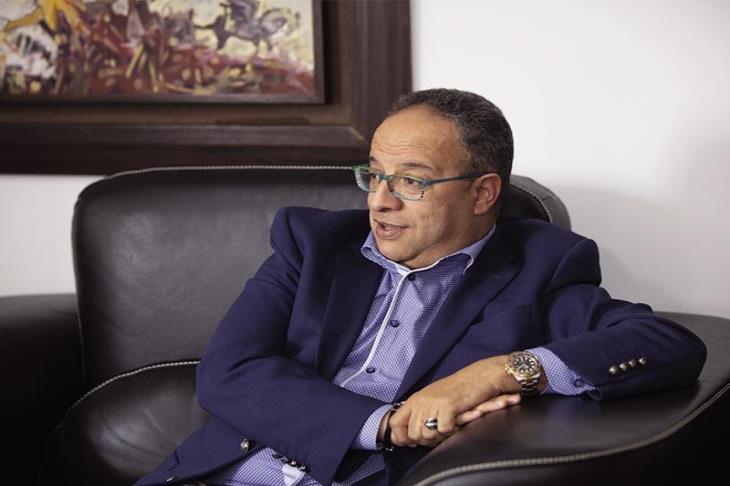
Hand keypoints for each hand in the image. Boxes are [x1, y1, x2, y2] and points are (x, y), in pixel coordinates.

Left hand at [388, 355, 522, 447]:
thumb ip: (419, 415)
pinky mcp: (447, 407)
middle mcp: (420, 400)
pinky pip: (443, 431)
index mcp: (415, 399)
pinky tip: (456, 423)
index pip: (394, 423)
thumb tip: (406, 437)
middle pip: (412, 435)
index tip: (411, 442)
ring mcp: (433, 403)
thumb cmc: (459, 390)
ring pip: (426, 436)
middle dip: (425, 441)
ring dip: (439, 437)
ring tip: (448, 427)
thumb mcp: (432, 400)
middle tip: (438, 433)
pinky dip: (451, 432)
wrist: (480, 376)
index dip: (401, 437)